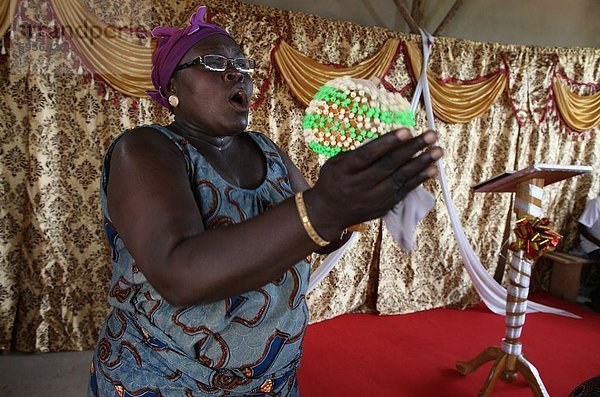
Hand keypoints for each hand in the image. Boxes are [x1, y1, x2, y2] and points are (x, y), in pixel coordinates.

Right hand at [304, 129, 441, 239]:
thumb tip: (388, 139)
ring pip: (400, 179)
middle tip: (431, 135)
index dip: (388, 143)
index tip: (406, 131)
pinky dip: (419, 180)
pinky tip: (432, 169)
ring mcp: (373, 198)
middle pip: (388, 166)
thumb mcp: (336, 163)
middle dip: (412, 149)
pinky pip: (404, 191)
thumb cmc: (333, 180)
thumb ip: (358, 152)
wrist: (328, 213)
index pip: (368, 155)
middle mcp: (359, 185)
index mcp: (345, 170)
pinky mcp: (383, 206)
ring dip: (421, 164)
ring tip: (438, 150)